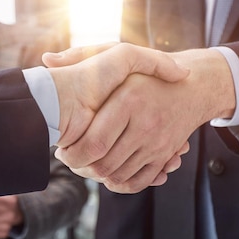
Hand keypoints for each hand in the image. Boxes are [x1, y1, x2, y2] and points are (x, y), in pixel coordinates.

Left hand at [46, 47, 234, 192]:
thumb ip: (82, 54)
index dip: (73, 154)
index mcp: (128, 100)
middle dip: (81, 168)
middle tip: (70, 161)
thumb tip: (47, 59)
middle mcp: (146, 123)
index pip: (94, 143)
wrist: (192, 88)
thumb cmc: (144, 74)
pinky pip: (138, 182)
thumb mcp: (116, 55)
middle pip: (104, 164)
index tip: (62, 150)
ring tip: (85, 166)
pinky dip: (120, 184)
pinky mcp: (164, 157)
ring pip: (119, 176)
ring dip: (97, 177)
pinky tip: (108, 175)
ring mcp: (158, 143)